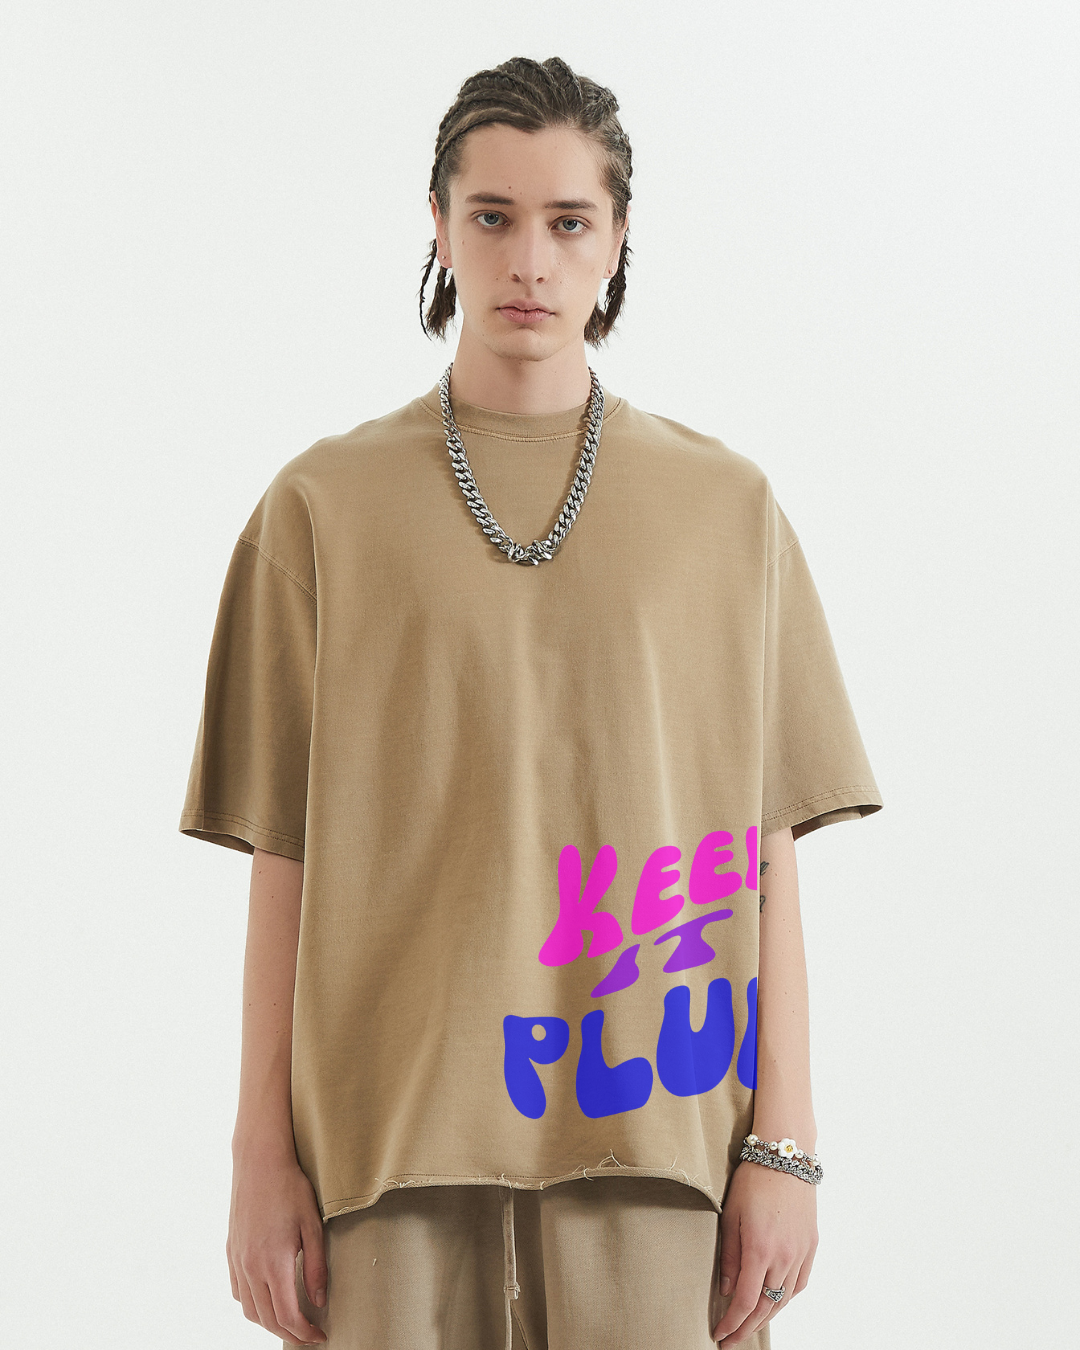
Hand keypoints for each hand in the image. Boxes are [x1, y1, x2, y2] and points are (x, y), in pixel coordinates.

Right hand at [227, 1143, 327, 1344]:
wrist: (259, 1163)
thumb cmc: (290, 1188)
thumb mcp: (313, 1225)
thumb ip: (316, 1266)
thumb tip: (319, 1301)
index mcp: (274, 1263)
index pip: (288, 1316)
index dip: (305, 1333)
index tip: (320, 1336)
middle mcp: (251, 1268)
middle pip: (268, 1319)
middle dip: (290, 1334)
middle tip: (309, 1335)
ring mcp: (238, 1261)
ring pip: (250, 1310)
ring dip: (270, 1323)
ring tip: (291, 1321)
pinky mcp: (231, 1252)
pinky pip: (238, 1292)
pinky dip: (253, 1305)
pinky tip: (267, 1299)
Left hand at [711, 1159, 817, 1343]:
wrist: (786, 1156)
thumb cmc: (753, 1180)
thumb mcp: (731, 1215)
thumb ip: (728, 1255)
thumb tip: (725, 1289)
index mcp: (760, 1251)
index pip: (744, 1301)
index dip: (731, 1323)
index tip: (719, 1335)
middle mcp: (784, 1258)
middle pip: (765, 1307)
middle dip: (746, 1327)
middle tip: (731, 1340)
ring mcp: (801, 1253)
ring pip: (784, 1299)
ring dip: (765, 1317)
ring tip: (749, 1325)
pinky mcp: (811, 1246)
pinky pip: (799, 1283)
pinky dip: (786, 1299)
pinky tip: (775, 1302)